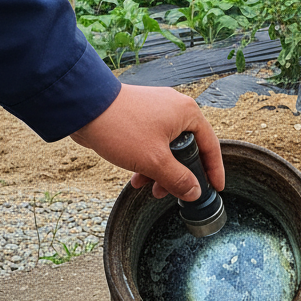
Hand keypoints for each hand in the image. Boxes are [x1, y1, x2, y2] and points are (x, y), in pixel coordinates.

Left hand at [71, 83, 223, 200]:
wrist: (84, 108)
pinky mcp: (138, 116)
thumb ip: (178, 179)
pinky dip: (147, 160)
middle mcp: (174, 108)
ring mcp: (155, 111)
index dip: (214, 170)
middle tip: (172, 193)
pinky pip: (151, 142)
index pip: (211, 145)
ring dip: (160, 171)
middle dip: (178, 174)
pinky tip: (136, 176)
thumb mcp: (154, 161)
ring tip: (148, 188)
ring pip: (167, 148)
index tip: (215, 188)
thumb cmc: (122, 127)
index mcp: (187, 113)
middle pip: (188, 148)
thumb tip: (194, 192)